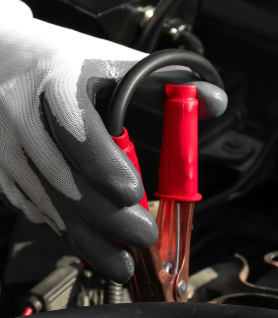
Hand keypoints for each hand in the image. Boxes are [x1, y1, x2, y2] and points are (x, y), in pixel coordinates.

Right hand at [0, 0, 226, 282]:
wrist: (2, 56)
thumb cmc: (64, 61)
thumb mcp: (114, 60)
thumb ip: (167, 82)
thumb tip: (215, 102)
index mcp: (56, 79)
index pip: (77, 126)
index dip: (103, 163)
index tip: (133, 193)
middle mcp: (22, 112)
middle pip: (63, 176)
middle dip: (107, 216)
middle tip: (143, 237)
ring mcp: (4, 143)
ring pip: (46, 200)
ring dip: (86, 236)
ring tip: (121, 261)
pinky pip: (30, 205)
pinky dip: (63, 227)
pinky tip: (89, 242)